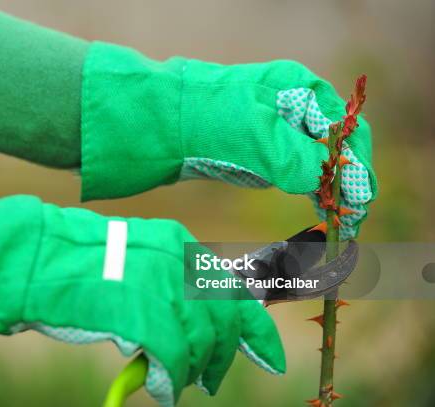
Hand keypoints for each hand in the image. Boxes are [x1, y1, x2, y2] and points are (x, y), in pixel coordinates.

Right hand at [0, 185, 283, 405]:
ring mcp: (163, 287)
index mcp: (179, 244)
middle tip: (210, 380)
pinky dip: (170, 381)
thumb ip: (170, 283)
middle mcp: (178, 261)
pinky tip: (161, 389)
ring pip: (201, 344)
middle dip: (221, 357)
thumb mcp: (137, 260)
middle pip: (223, 322)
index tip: (270, 357)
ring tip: (176, 384)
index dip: (256, 330)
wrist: (38, 259)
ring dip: (192, 371)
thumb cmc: (80, 263)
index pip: (235, 290)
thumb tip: (197, 322)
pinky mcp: (145, 315)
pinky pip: (172, 361)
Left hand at [80, 43, 376, 238]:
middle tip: (351, 225)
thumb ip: (303, 161)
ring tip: (339, 225)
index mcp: (302, 90)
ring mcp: (276, 128)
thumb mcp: (261, 138)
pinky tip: (316, 211)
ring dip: (330, 192)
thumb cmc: (208, 121)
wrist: (157, 125)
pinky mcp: (259, 150)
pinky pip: (296, 172)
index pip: (348, 132)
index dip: (357, 170)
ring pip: (317, 163)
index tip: (359, 207)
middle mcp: (294, 106)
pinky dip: (309, 191)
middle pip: (336, 148)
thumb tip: (330, 184)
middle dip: (346, 185)